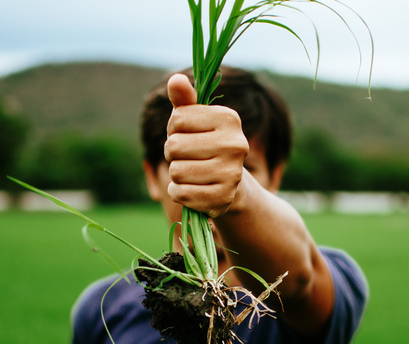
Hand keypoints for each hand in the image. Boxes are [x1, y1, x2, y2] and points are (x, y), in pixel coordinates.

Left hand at [164, 74, 249, 217]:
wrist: (229, 184)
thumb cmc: (204, 144)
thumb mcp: (195, 119)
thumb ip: (184, 99)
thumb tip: (175, 80)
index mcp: (229, 119)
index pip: (177, 119)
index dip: (174, 129)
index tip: (188, 134)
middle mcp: (236, 145)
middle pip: (174, 146)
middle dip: (173, 153)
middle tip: (188, 156)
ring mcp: (231, 174)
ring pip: (176, 171)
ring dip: (176, 174)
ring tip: (192, 172)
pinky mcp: (222, 198)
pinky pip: (180, 193)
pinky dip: (178, 192)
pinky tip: (192, 188)